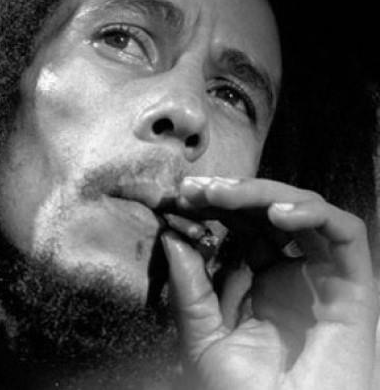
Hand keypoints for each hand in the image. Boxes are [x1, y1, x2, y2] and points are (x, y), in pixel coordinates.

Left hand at [162, 176, 378, 389]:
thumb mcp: (202, 336)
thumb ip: (189, 288)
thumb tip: (170, 238)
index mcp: (259, 283)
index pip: (240, 227)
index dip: (213, 207)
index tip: (180, 198)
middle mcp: (292, 274)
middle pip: (268, 213)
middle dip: (230, 193)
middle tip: (194, 189)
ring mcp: (322, 278)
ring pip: (302, 212)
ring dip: (261, 194)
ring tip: (221, 195)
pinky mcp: (354, 287)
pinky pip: (345, 234)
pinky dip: (314, 213)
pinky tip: (277, 214)